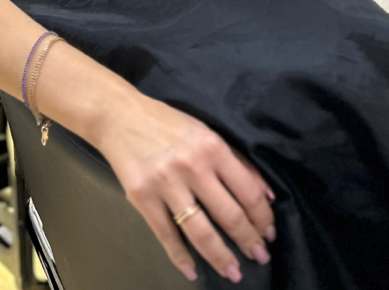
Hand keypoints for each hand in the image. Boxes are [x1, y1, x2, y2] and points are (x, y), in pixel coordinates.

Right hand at [95, 90, 275, 282]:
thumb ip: (236, 160)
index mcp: (212, 147)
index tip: (269, 233)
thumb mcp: (205, 132)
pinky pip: (166, 235)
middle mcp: (192, 166)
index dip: (263, 218)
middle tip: (259, 257)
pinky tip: (192, 271)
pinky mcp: (142, 197)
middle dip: (248, 242)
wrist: (119, 116)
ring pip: (201, 232)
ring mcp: (166, 184)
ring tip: (233, 272)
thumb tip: (267, 194)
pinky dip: (181, 258)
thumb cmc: (166, 122)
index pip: (248, 192)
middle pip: (229, 215)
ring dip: (221, 257)